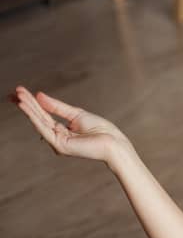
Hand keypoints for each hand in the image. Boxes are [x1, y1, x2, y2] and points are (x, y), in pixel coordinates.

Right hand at [9, 86, 131, 163]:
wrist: (113, 142)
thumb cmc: (100, 130)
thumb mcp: (76, 114)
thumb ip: (56, 106)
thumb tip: (39, 95)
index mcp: (62, 130)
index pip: (44, 114)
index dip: (32, 103)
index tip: (20, 92)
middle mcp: (57, 137)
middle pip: (39, 117)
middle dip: (26, 104)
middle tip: (14, 92)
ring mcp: (57, 142)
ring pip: (39, 122)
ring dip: (28, 108)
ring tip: (17, 96)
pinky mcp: (59, 145)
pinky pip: (44, 128)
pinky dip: (34, 116)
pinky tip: (26, 106)